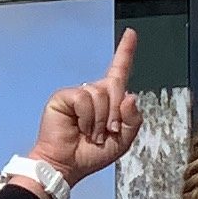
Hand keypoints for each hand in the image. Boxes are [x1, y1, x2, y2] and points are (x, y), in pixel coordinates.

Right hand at [30, 30, 140, 189]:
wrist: (67, 165)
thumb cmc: (91, 154)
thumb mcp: (123, 141)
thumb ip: (133, 120)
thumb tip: (130, 96)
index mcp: (109, 101)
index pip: (119, 71)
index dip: (126, 52)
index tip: (131, 33)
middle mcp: (94, 93)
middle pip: (115, 85)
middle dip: (116, 113)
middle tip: (108, 132)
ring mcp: (78, 94)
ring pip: (100, 93)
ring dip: (101, 119)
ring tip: (92, 133)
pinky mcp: (64, 96)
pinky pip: (84, 98)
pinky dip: (87, 117)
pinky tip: (80, 127)